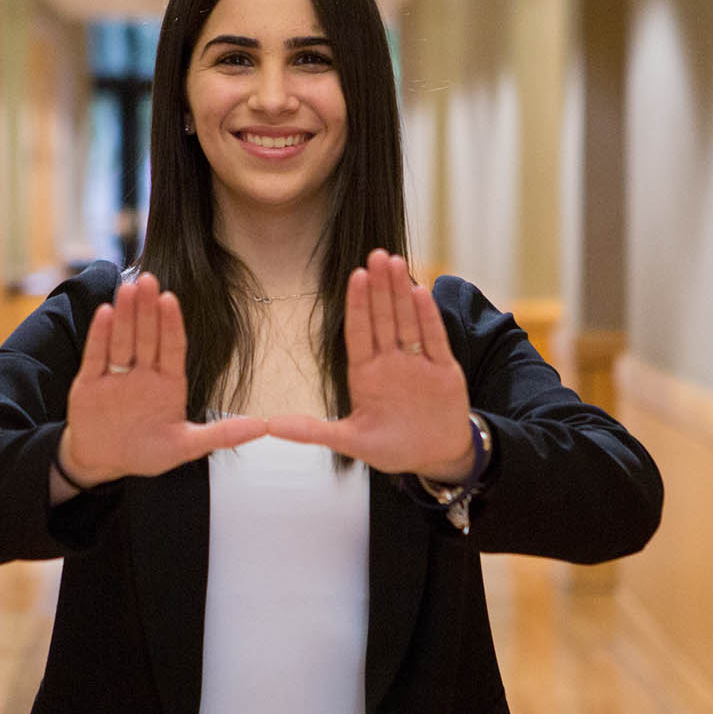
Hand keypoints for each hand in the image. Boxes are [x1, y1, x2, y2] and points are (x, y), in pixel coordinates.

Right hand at [59, 272, 266, 487]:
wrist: (102, 462)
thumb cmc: (145, 453)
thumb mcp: (185, 446)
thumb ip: (220, 435)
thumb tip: (262, 427)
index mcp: (168, 384)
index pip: (172, 348)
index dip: (171, 324)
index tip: (171, 299)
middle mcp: (143, 374)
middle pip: (147, 337)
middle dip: (148, 310)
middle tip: (150, 280)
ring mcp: (116, 376)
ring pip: (123, 340)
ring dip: (125, 315)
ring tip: (128, 289)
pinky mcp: (90, 382)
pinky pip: (96, 355)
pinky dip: (100, 335)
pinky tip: (106, 312)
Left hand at [265, 250, 472, 479]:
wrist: (435, 458)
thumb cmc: (392, 448)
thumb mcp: (350, 441)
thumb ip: (312, 431)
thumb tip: (269, 426)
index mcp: (366, 374)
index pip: (359, 332)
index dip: (358, 304)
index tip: (355, 276)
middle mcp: (391, 362)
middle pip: (384, 318)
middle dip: (380, 287)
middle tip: (376, 254)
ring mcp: (417, 363)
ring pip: (407, 320)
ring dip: (402, 292)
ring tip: (396, 262)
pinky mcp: (444, 370)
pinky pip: (435, 339)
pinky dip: (428, 317)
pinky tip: (421, 293)